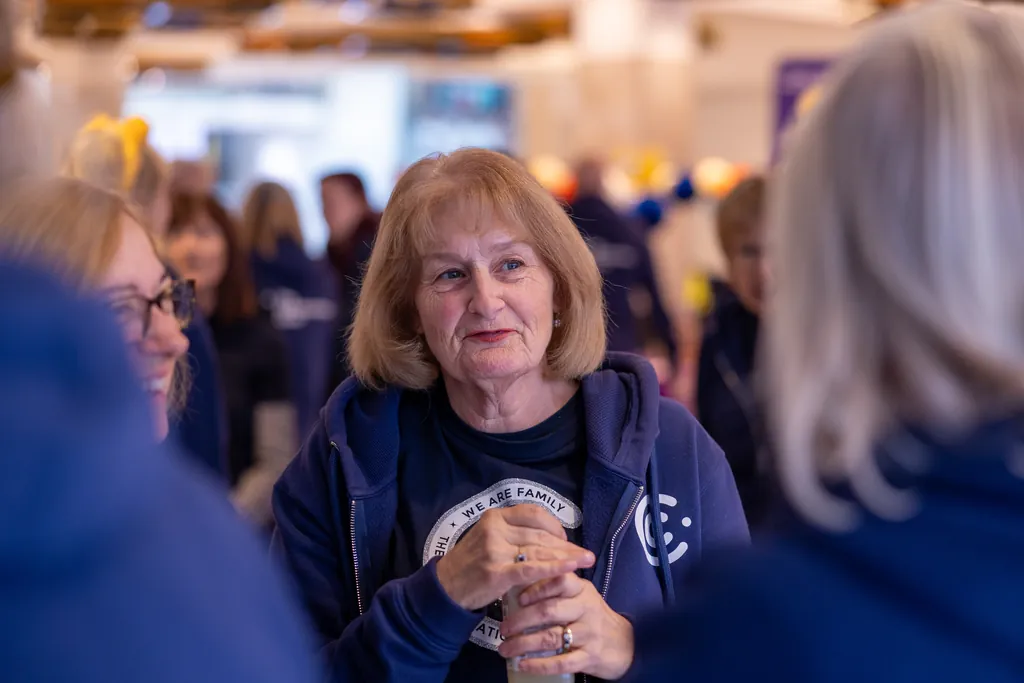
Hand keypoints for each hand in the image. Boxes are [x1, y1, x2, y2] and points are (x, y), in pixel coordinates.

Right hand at [435, 505, 595, 610]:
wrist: (445, 588)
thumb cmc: (471, 564)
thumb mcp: (488, 538)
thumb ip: (514, 534)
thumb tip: (551, 539)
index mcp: (495, 516)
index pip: (534, 513)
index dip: (554, 525)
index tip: (565, 539)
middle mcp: (495, 528)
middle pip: (540, 534)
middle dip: (566, 546)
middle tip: (586, 554)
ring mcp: (495, 549)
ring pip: (539, 551)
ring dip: (566, 557)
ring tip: (586, 562)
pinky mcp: (497, 572)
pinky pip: (532, 569)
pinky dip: (554, 569)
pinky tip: (571, 569)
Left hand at [498, 573, 633, 680]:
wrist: (625, 644)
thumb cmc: (593, 616)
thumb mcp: (581, 596)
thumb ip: (557, 588)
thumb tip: (518, 582)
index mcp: (581, 590)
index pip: (560, 581)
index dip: (537, 588)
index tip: (519, 598)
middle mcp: (586, 609)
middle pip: (549, 611)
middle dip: (521, 620)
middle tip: (503, 628)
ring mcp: (589, 634)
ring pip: (552, 637)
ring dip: (524, 644)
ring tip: (505, 648)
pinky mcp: (590, 657)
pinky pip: (562, 662)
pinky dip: (540, 665)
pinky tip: (523, 665)